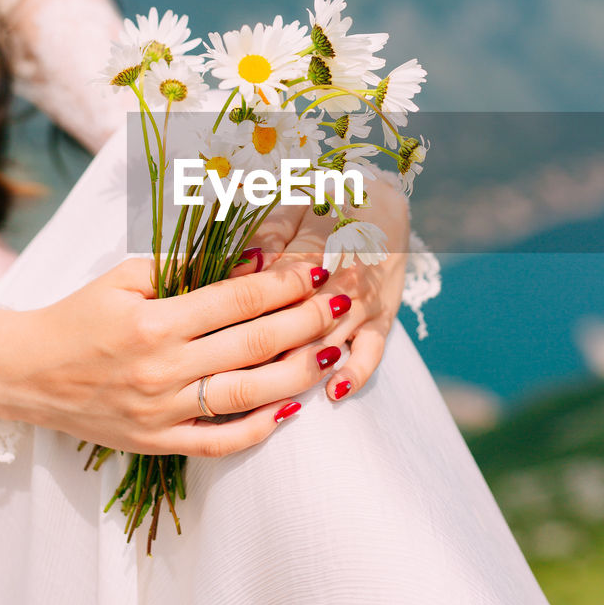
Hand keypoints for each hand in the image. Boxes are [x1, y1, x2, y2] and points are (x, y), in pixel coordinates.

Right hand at [0, 256, 341, 458]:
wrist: (25, 373)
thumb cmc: (77, 316)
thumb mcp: (122, 277)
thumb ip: (183, 265)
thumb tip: (248, 257)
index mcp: (153, 321)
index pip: (236, 299)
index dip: (282, 283)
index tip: (314, 271)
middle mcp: (162, 369)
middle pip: (254, 345)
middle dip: (304, 322)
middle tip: (337, 305)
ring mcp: (161, 412)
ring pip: (248, 397)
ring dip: (297, 374)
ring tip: (330, 353)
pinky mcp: (156, 443)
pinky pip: (219, 444)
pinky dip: (259, 430)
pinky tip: (291, 409)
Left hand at [252, 176, 409, 402]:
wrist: (386, 213)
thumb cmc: (328, 212)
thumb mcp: (295, 213)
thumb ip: (266, 238)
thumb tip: (237, 266)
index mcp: (315, 245)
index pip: (278, 277)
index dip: (249, 302)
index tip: (217, 325)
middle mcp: (341, 275)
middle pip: (301, 315)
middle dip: (268, 342)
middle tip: (232, 368)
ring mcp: (362, 303)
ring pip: (330, 337)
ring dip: (302, 362)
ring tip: (269, 387)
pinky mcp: (381, 322)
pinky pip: (371, 353)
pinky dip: (355, 373)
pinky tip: (333, 392)